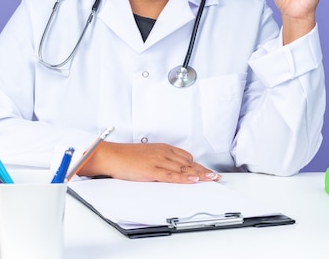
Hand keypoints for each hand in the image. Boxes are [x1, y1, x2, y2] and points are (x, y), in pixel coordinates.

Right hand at [79, 142, 220, 182]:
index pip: (186, 157)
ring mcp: (159, 161)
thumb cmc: (127, 156)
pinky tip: (193, 181)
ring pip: (184, 169)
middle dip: (203, 170)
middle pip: (189, 163)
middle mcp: (164, 153)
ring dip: (199, 175)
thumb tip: (172, 167)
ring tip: (211, 179)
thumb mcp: (148, 154)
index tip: (208, 171)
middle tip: (216, 176)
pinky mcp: (153, 170)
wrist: (112, 156)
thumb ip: (161, 159)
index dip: (199, 165)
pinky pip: (172, 175)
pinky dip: (184, 179)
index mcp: (163, 148)